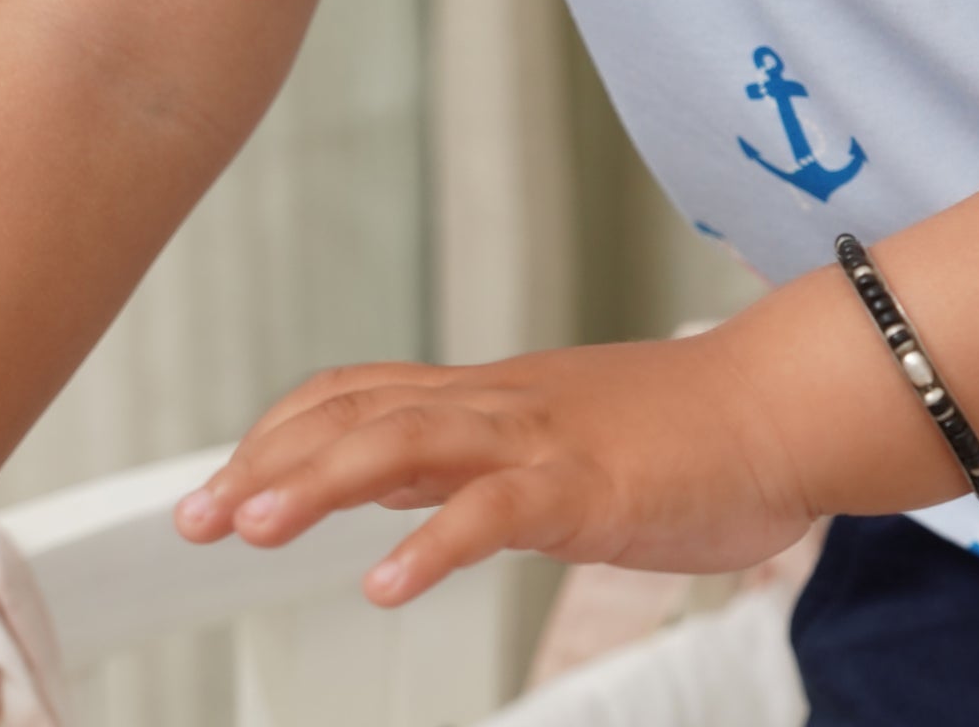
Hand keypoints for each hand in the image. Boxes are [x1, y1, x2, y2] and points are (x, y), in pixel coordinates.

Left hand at [172, 335, 813, 607]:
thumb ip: (487, 458)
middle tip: (196, 518)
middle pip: (362, 413)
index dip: (282, 434)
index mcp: (496, 397)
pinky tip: (390, 585)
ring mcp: (543, 439)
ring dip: (320, 485)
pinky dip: (434, 545)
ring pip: (409, 442)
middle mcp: (504, 405)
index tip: (223, 484)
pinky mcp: (587, 485)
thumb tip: (410, 488)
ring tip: (253, 530)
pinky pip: (496, 509)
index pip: (362, 394)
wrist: (782, 406)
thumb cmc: (691, 431)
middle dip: (269, 463)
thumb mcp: (565, 439)